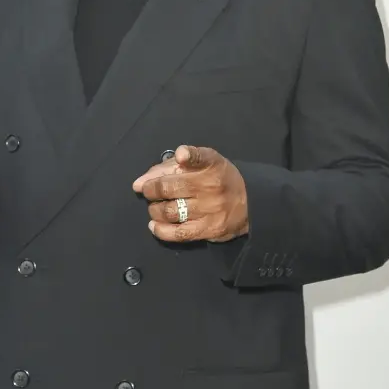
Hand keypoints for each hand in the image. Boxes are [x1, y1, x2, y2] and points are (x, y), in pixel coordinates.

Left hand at [132, 145, 248, 242]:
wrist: (250, 203)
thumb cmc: (219, 179)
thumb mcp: (203, 164)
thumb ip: (170, 167)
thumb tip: (139, 182)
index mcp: (211, 165)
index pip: (200, 157)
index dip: (188, 156)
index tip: (180, 157)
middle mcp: (210, 186)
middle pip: (169, 188)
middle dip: (151, 190)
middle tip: (149, 192)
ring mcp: (209, 210)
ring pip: (169, 211)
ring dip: (154, 210)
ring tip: (155, 208)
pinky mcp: (208, 229)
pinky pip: (178, 233)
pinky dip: (161, 230)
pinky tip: (154, 225)